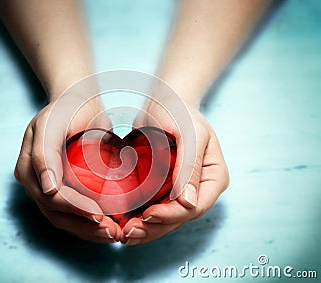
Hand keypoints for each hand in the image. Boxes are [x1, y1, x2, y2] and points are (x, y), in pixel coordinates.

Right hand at [14, 95, 121, 242]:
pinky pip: (72, 212)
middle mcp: (35, 182)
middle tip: (111, 232)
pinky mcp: (62, 188)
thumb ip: (44, 154)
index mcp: (28, 168)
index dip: (75, 209)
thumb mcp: (51, 124)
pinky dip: (89, 222)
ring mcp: (48, 187)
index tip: (99, 215)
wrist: (77, 101)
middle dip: (84, 226)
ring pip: (64, 219)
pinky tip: (108, 226)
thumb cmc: (66, 109)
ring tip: (112, 234)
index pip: (52, 198)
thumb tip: (47, 189)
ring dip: (88, 230)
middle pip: (57, 214)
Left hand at [122, 101, 228, 244]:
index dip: (171, 216)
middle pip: (179, 218)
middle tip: (128, 233)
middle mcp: (199, 188)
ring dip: (144, 229)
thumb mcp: (190, 133)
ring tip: (122, 233)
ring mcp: (181, 190)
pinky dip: (138, 217)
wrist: (163, 100)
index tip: (147, 216)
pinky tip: (122, 222)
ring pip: (165, 219)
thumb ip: (190, 166)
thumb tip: (189, 203)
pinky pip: (152, 207)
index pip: (196, 207)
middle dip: (154, 228)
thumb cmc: (179, 110)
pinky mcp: (163, 188)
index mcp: (213, 177)